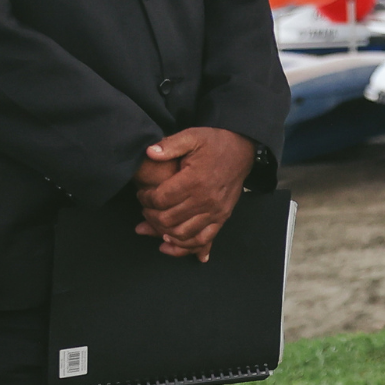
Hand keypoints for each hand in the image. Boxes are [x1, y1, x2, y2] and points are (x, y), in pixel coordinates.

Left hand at [133, 127, 256, 259]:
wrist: (242, 149)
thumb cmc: (214, 143)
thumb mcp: (192, 136)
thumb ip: (170, 145)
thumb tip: (149, 152)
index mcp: (195, 180)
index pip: (161, 199)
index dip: (145, 199)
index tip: (141, 194)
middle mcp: (206, 200)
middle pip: (168, 219)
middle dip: (150, 216)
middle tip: (145, 208)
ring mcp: (216, 212)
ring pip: (182, 234)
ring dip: (163, 233)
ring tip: (154, 224)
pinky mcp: (222, 218)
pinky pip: (203, 240)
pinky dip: (185, 247)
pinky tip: (170, 245)